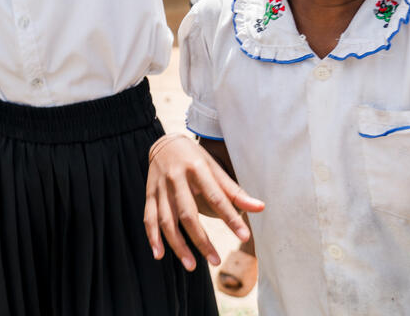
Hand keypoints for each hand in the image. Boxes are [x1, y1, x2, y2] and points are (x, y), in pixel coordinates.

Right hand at [144, 134, 263, 271]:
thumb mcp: (215, 169)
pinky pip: (149, 218)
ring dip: (177, 245)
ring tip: (191, 265)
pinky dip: (152, 237)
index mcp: (197, 169)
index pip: (216, 197)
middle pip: (188, 214)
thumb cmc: (195, 159)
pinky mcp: (149, 194)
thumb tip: (260, 208)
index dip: (230, 218)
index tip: (244, 237)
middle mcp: (176, 178)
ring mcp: (160, 187)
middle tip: (215, 261)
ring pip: (166, 220)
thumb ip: (235, 191)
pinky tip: (159, 254)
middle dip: (201, 240)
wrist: (165, 143)